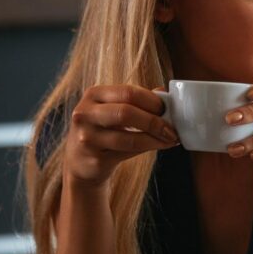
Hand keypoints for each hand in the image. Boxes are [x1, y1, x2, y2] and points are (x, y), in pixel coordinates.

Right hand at [64, 85, 179, 187]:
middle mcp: (85, 114)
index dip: (152, 101)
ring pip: (129, 138)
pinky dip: (149, 148)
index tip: (168, 109)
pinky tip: (160, 145)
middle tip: (171, 128)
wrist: (80, 161)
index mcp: (94, 94)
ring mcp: (86, 138)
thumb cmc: (105, 129)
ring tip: (170, 139)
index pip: (128, 92)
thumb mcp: (116, 109)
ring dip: (156, 139)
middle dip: (154, 121)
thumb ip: (138, 100)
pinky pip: (127, 153)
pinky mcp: (93, 159)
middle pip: (126, 113)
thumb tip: (166, 93)